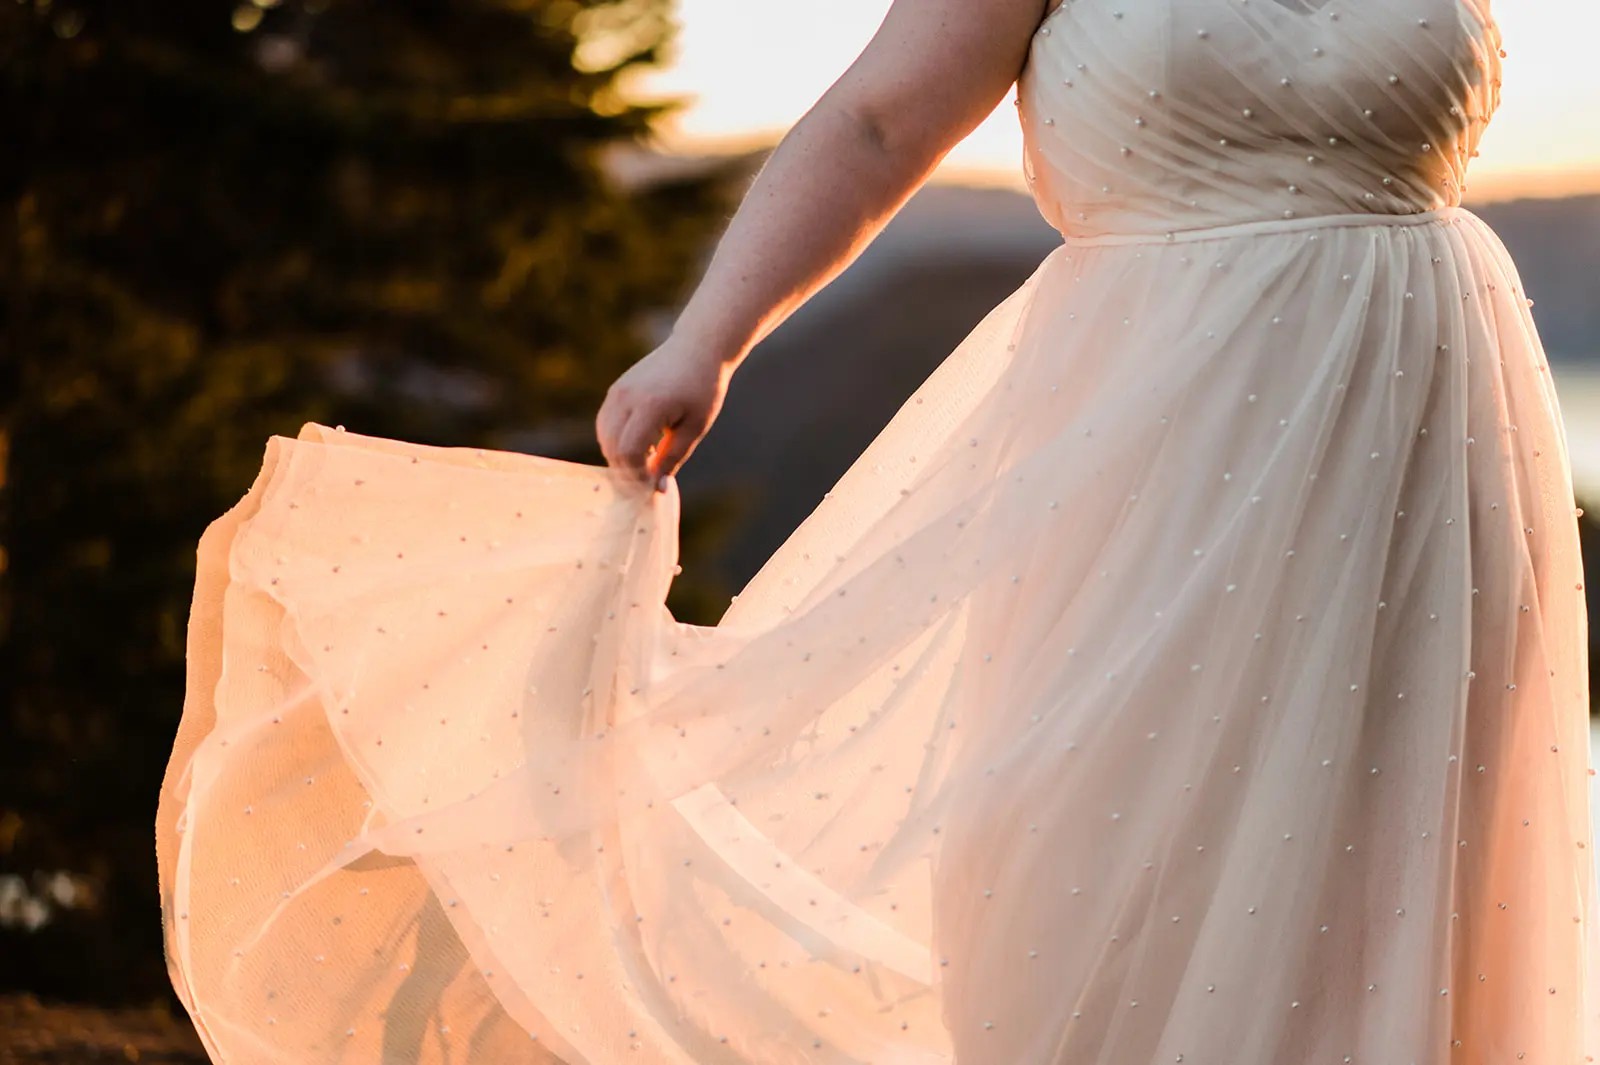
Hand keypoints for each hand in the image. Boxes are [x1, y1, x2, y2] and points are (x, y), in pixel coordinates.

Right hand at [595, 338, 731, 490]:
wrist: (697, 349)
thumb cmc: (703, 388)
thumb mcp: (695, 427)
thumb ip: (673, 458)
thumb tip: (656, 488)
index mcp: (649, 405)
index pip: (629, 452)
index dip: (637, 475)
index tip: (652, 486)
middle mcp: (626, 397)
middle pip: (612, 448)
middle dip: (627, 471)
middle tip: (648, 482)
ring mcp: (617, 392)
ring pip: (604, 438)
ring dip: (620, 457)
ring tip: (646, 463)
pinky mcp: (615, 390)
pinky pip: (605, 424)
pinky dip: (616, 442)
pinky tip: (640, 447)